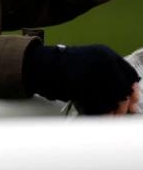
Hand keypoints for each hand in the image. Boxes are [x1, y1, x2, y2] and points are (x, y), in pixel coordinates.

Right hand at [24, 43, 139, 114]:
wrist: (39, 64)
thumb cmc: (63, 67)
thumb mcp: (88, 64)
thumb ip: (107, 76)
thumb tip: (129, 99)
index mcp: (105, 53)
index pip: (130, 75)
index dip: (132, 90)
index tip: (131, 100)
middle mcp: (102, 61)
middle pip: (123, 89)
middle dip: (122, 105)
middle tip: (118, 113)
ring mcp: (92, 73)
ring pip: (113, 100)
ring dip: (111, 112)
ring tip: (106, 116)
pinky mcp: (82, 86)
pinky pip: (98, 106)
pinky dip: (98, 114)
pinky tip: (94, 114)